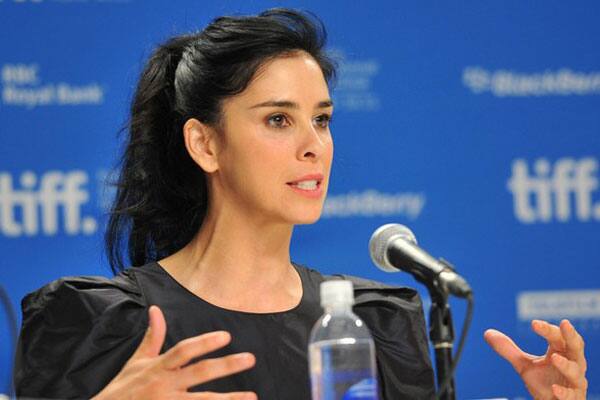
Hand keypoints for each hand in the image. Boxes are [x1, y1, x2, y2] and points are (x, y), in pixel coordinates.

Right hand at [92, 305, 256, 399]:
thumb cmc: (121, 390)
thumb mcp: (135, 362)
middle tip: (250, 359)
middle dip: (227, 366)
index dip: (205, 342)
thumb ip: (152, 337)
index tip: (226, 337)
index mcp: (157, 368)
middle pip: (200, 373)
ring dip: (229, 399)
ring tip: (251, 396)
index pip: (184, 350)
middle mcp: (164, 386)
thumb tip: (156, 310)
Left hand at [484, 319, 586, 399]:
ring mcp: (575, 382)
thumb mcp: (524, 366)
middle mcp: (572, 364)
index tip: (534, 323)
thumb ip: (509, 350)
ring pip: (575, 371)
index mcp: (561, 352)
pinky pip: (571, 395)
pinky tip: (554, 389)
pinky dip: (564, 392)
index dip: (548, 329)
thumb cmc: (545, 383)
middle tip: (564, 323)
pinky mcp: (574, 399)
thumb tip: (488, 333)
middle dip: (571, 335)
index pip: (557, 337)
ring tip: (555, 358)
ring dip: (566, 365)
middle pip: (576, 347)